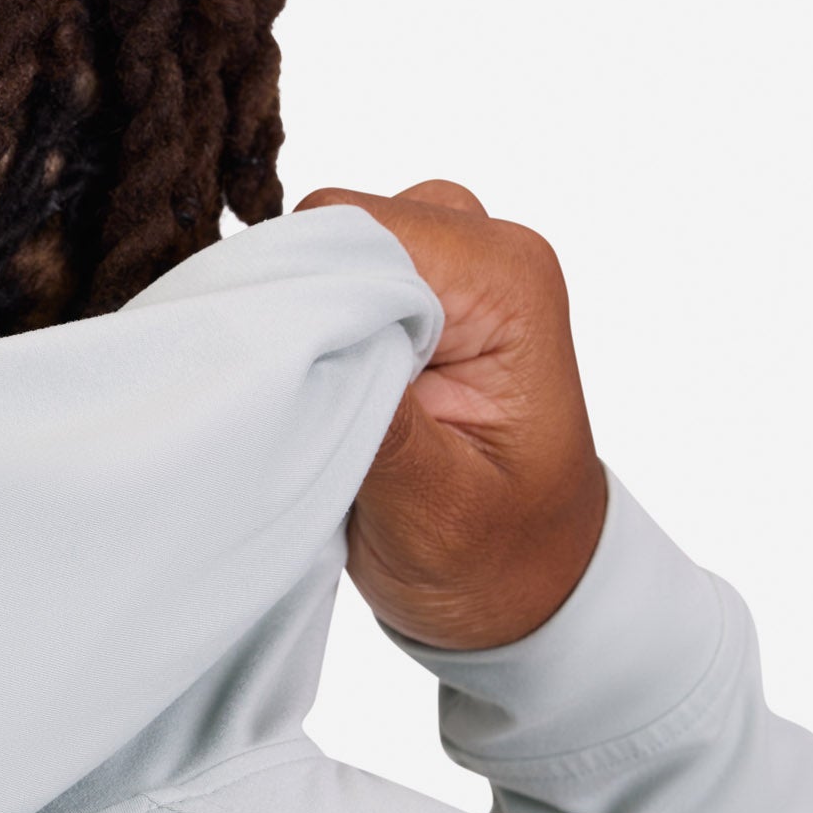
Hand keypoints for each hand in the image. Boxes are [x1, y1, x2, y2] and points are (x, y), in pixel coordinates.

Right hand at [296, 181, 607, 649]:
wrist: (523, 588)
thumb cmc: (497, 556)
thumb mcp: (436, 512)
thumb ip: (381, 425)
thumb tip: (304, 345)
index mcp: (508, 284)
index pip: (361, 229)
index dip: (305, 292)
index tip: (289, 376)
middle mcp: (484, 256)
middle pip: (336, 224)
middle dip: (302, 305)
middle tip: (306, 401)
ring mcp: (449, 270)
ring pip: (324, 245)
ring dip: (303, 319)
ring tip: (320, 402)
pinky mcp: (414, 295)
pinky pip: (329, 275)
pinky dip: (306, 326)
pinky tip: (320, 389)